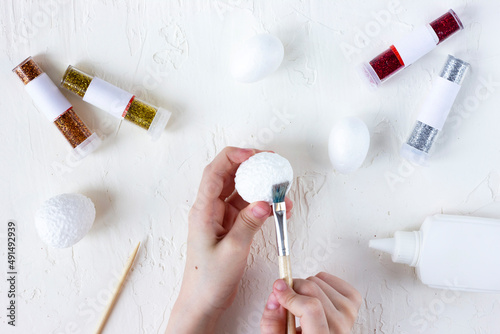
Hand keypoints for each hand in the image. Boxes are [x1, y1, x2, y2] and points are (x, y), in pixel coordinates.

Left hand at [166, 147, 291, 333]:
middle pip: (228, 176)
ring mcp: (220, 217)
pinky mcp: (230, 226)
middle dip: (249, 166)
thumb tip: (264, 202)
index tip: (253, 154)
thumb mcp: (232, 250)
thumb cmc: (209, 279)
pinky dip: (261, 204)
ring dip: (258, 186)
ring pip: (240, 191)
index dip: (233, 157)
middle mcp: (210, 209)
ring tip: (279, 183)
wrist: (204, 301)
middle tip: (271, 163)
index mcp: (203, 210)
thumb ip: (248, 223)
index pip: (214, 173)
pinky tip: (277, 206)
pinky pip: (247, 208)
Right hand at [260, 272, 361, 333]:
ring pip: (320, 281)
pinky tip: (315, 294)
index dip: (291, 295)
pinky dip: (320, 281)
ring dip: (305, 287)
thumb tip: (276, 295)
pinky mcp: (352, 304)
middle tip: (286, 297)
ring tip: (301, 303)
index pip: (311, 309)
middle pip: (313, 290)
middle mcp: (339, 329)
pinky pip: (333, 279)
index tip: (278, 290)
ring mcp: (348, 315)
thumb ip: (272, 322)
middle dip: (293, 288)